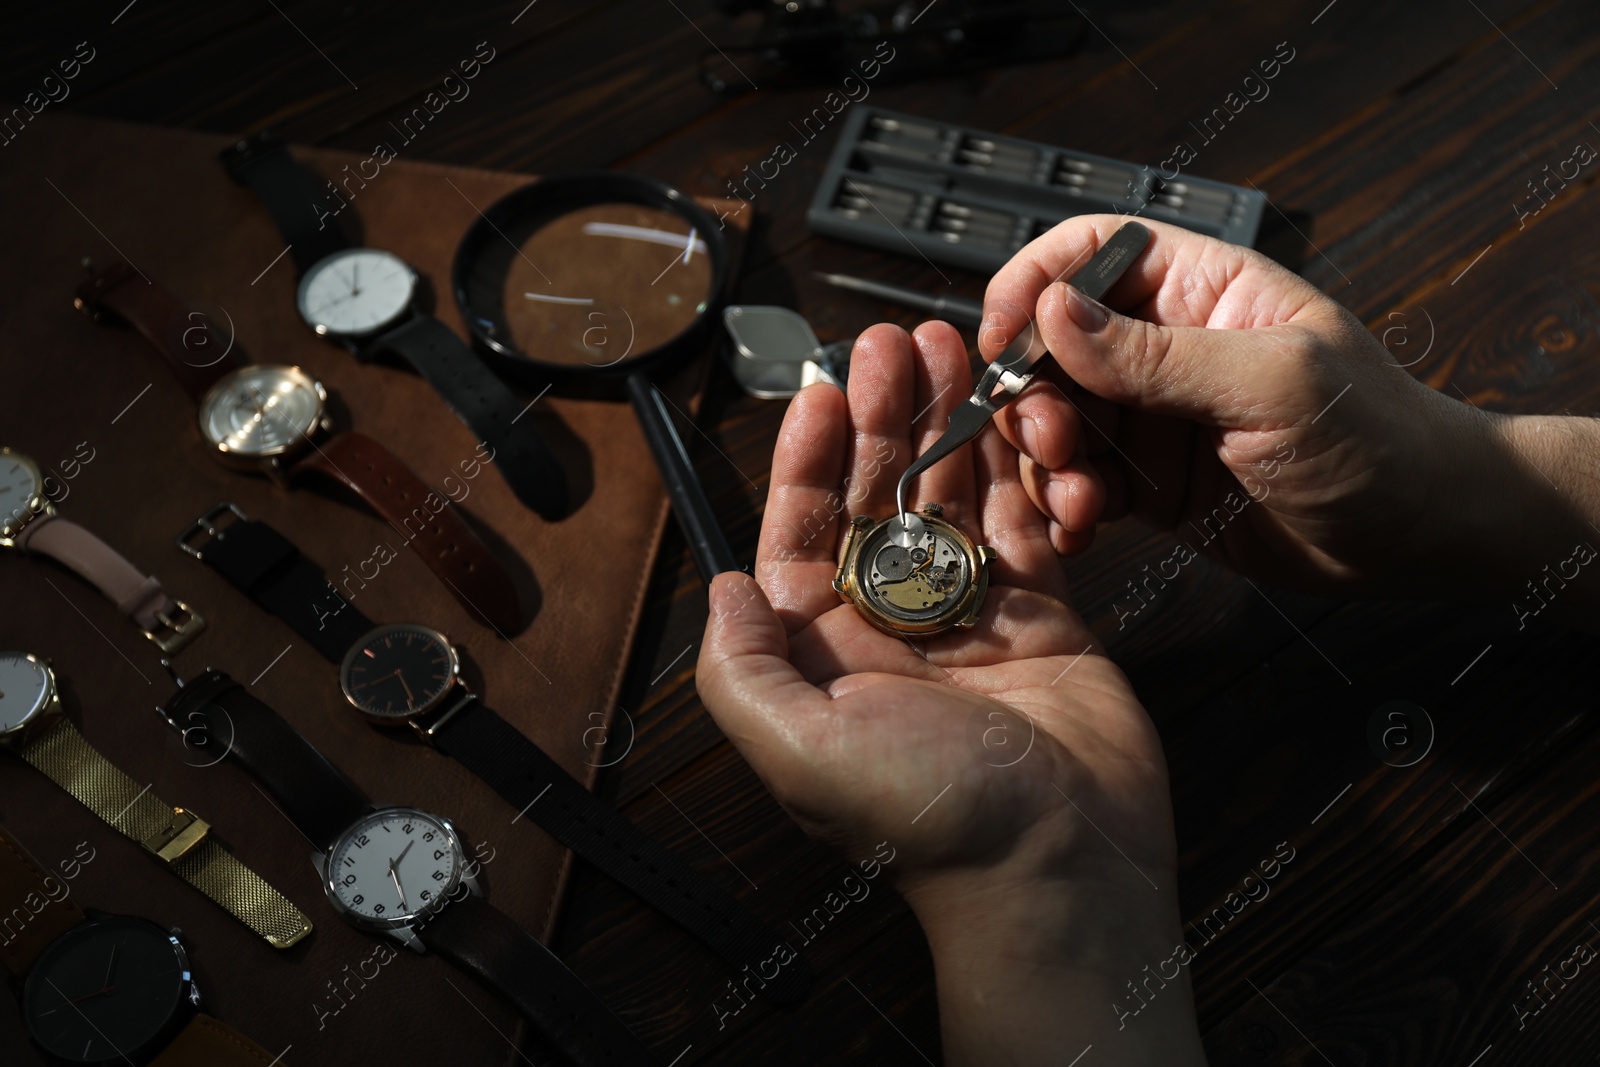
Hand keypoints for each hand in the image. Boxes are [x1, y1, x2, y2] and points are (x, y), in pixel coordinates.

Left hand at [698, 323, 1204, 1063]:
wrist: (1061, 869)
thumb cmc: (929, 823)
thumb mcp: (797, 746)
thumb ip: (739, 666)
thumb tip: (721, 582)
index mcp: (820, 651)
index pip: (801, 530)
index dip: (809, 455)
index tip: (825, 389)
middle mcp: (887, 627)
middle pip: (877, 497)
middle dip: (884, 417)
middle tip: (898, 345)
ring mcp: (965, 617)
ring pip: (950, 498)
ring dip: (949, 424)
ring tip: (954, 350)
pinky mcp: (1037, 616)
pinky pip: (1020, 523)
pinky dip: (1017, 467)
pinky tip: (1011, 411)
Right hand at [980, 214, 1522, 599]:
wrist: (1419, 534)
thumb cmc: (1378, 436)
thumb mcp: (1272, 384)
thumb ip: (1159, 354)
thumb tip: (1056, 311)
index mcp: (1199, 288)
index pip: (1089, 253)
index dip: (1032, 283)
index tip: (1001, 340)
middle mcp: (1163, 346)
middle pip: (1051, 347)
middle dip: (1030, 395)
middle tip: (1049, 442)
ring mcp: (1151, 416)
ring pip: (1053, 420)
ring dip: (1043, 461)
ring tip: (1076, 499)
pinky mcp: (1147, 482)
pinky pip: (1076, 483)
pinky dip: (1062, 506)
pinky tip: (1079, 528)